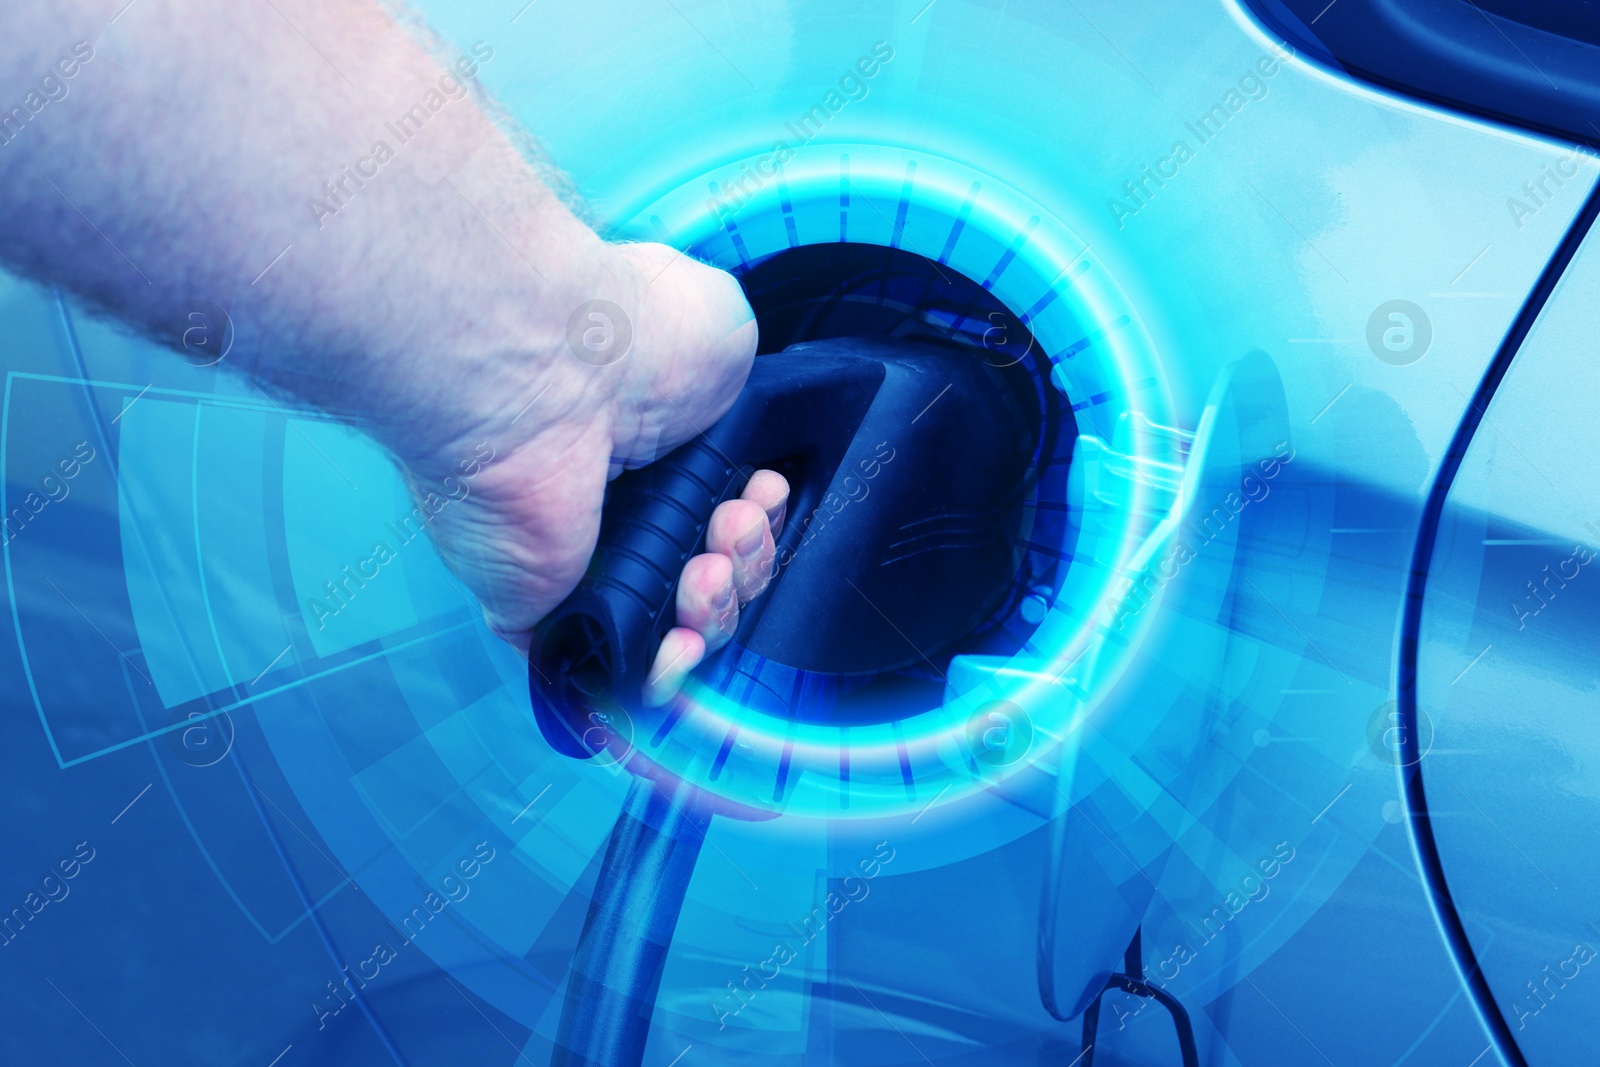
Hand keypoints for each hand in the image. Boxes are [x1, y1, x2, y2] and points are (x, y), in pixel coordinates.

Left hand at [398, 241, 787, 704]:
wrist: (546, 366)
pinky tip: (681, 637)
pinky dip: (660, 674)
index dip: (760, 517)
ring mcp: (578, 562)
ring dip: (716, 609)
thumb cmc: (628, 332)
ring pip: (675, 627)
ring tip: (703, 570)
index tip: (765, 493)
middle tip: (731, 525)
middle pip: (712, 573)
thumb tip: (744, 428)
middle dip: (747, 562)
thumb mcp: (724, 333)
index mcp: (660, 443)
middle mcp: (617, 503)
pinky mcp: (542, 611)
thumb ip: (741, 391)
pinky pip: (611, 672)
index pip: (723, 510)